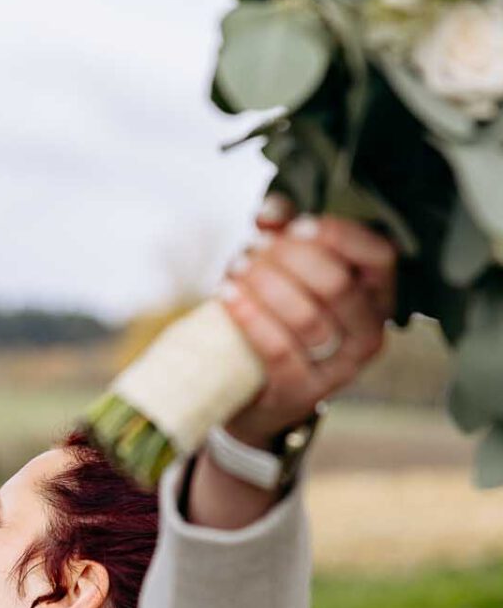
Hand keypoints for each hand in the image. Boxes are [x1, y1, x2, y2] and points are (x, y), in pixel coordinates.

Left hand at [219, 197, 398, 449]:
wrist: (256, 392)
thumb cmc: (281, 319)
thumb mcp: (292, 272)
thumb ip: (287, 235)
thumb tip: (270, 215)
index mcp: (378, 296)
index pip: (379, 256)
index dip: (338, 235)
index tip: (296, 225)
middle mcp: (369, 333)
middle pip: (336, 284)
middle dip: (290, 259)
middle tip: (254, 248)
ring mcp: (340, 368)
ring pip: (307, 317)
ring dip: (266, 285)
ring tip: (237, 267)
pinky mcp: (303, 392)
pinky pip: (279, 350)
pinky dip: (251, 319)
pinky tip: (228, 295)